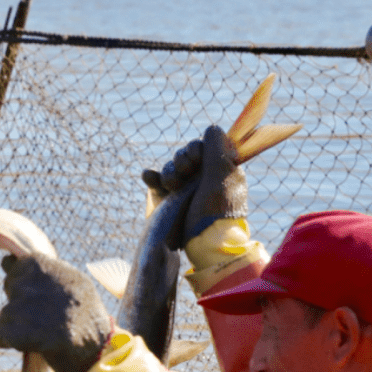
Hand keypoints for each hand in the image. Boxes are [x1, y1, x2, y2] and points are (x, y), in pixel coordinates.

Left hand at [0, 254, 111, 371]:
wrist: (98, 349)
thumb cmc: (86, 314)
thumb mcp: (72, 279)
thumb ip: (41, 268)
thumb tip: (7, 260)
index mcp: (40, 263)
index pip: (14, 266)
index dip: (25, 282)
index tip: (41, 294)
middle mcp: (29, 282)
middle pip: (10, 290)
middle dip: (21, 302)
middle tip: (45, 316)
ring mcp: (21, 308)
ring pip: (6, 314)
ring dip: (17, 324)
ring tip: (43, 333)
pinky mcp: (16, 333)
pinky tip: (7, 343)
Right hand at [141, 124, 246, 249]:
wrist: (203, 244)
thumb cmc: (217, 211)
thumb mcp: (220, 177)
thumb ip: (215, 150)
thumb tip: (213, 127)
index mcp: (221, 170)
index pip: (204, 146)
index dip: (196, 149)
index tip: (196, 159)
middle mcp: (204, 177)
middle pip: (186, 155)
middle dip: (181, 161)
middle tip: (183, 175)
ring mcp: (187, 188)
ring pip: (172, 167)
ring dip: (169, 172)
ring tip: (172, 186)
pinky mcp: (170, 199)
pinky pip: (158, 180)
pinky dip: (153, 177)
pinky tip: (149, 176)